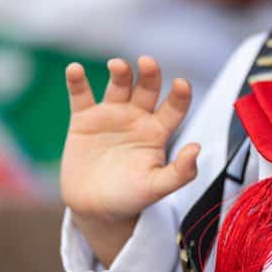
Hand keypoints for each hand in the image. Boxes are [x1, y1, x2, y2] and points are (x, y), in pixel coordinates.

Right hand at [60, 57, 198, 241]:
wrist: (94, 209)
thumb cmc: (130, 198)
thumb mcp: (156, 188)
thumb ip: (179, 172)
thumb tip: (196, 149)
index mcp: (158, 130)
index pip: (175, 106)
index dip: (180, 94)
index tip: (182, 83)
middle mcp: (137, 117)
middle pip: (147, 88)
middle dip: (149, 74)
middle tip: (147, 62)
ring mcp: (111, 115)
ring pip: (118, 85)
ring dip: (120, 72)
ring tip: (117, 65)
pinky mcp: (84, 119)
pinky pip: (81, 95)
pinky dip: (77, 81)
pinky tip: (74, 69)